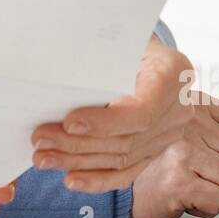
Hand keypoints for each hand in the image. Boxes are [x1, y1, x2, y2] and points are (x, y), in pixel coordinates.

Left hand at [30, 41, 218, 195]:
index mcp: (173, 72)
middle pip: (126, 138)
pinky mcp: (155, 150)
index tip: (69, 121)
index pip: (141, 110)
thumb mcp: (119, 39)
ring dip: (78, 161)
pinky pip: (127, 172)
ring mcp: (169, 133)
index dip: (105, 122)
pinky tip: (71, 178)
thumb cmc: (128, 40)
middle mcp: (178, 108)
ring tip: (44, 157)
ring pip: (121, 157)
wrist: (146, 51)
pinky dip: (97, 178)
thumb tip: (55, 71)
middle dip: (78, 144)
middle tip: (40, 138)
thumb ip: (100, 57)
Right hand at [130, 90, 218, 217]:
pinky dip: (207, 207)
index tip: (217, 150)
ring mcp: (183, 152)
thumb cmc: (167, 160)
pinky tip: (189, 197)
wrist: (132, 190)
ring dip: (218, 191)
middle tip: (201, 170)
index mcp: (198, 107)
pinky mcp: (179, 181)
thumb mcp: (203, 133)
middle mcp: (189, 124)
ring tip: (194, 182)